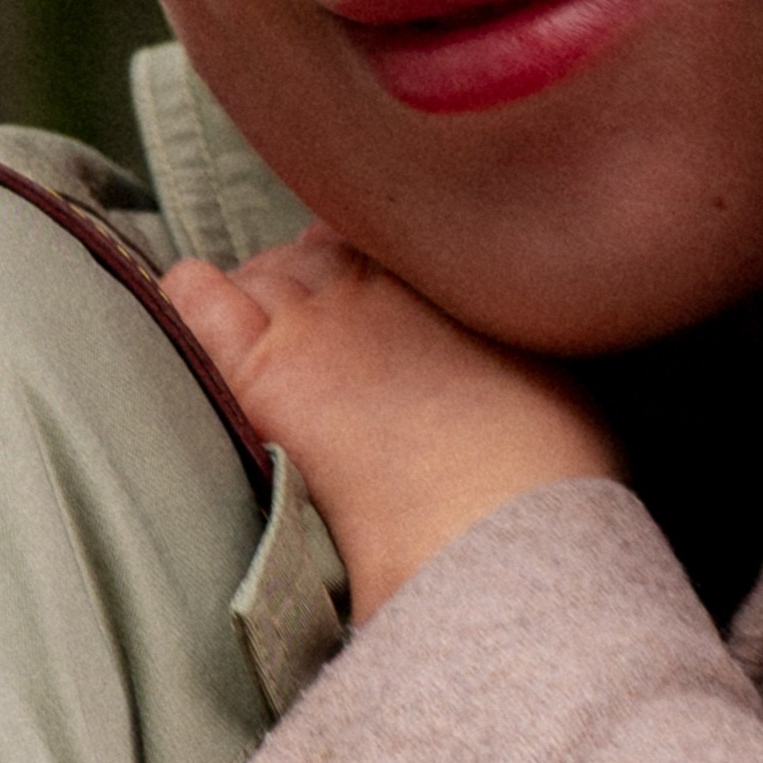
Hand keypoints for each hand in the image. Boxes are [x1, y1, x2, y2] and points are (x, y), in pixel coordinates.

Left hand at [164, 233, 619, 619]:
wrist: (494, 521)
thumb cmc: (553, 469)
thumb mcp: (575, 380)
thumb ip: (539, 341)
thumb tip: (539, 344)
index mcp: (456, 281)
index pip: (392, 240)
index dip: (376, 263)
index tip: (376, 285)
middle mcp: (383, 284)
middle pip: (324, 251)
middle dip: (315, 271)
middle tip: (317, 309)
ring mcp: (318, 323)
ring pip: (264, 275)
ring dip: (260, 291)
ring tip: (258, 315)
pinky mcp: (265, 373)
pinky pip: (203, 306)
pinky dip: (191, 296)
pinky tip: (187, 291)